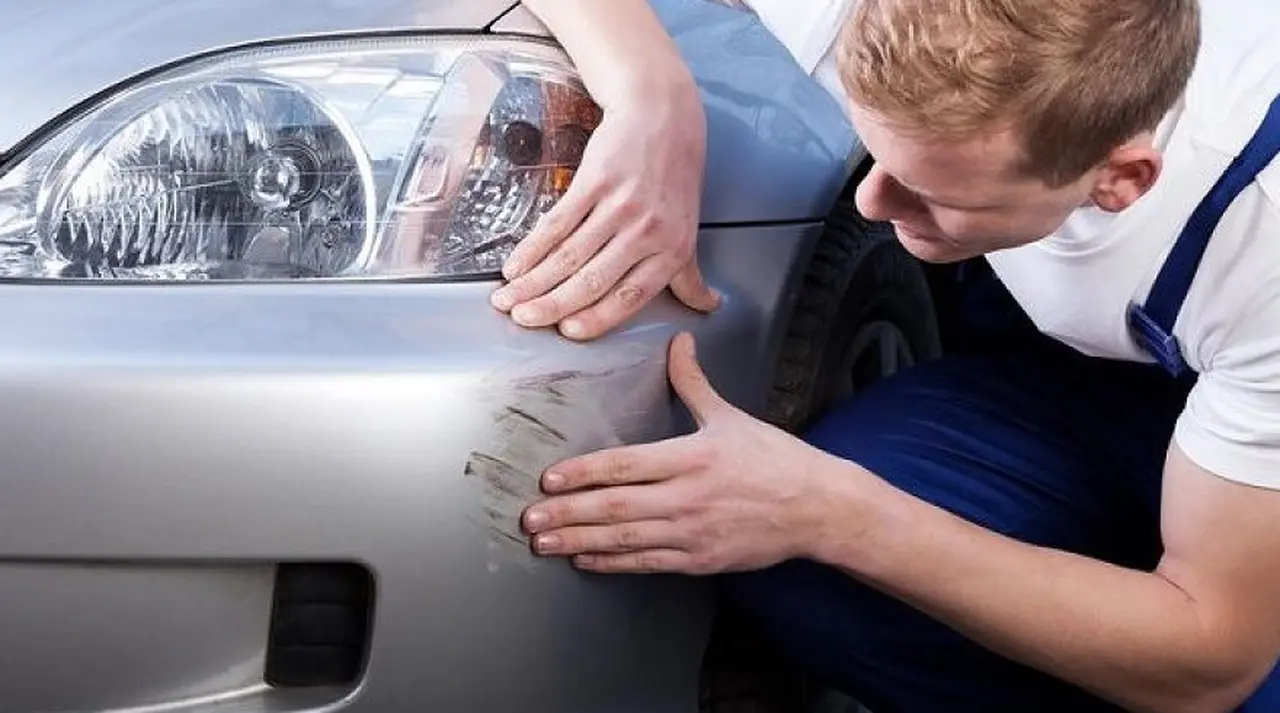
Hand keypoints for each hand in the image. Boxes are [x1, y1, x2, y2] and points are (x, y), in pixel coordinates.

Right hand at [489, 78, 720, 341]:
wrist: (663, 116)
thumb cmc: (675, 176)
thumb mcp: (688, 228)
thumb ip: (688, 274)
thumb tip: (707, 306)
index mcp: (671, 251)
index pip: (629, 297)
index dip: (595, 319)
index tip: (567, 332)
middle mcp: (647, 232)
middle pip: (592, 281)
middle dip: (551, 306)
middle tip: (523, 320)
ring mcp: (620, 206)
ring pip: (569, 256)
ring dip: (533, 282)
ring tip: (508, 298)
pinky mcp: (595, 182)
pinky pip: (557, 224)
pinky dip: (532, 248)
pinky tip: (516, 265)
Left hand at [520, 333, 837, 573]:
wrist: (817, 507)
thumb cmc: (775, 460)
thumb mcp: (731, 416)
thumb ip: (693, 383)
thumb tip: (678, 342)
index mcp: (690, 457)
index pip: (623, 465)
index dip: (582, 473)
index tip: (549, 479)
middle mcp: (686, 497)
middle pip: (614, 507)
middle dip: (567, 514)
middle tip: (529, 519)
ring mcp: (691, 532)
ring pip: (624, 539)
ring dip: (579, 541)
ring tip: (544, 543)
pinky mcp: (699, 560)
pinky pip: (646, 563)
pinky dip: (612, 563)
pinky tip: (585, 560)